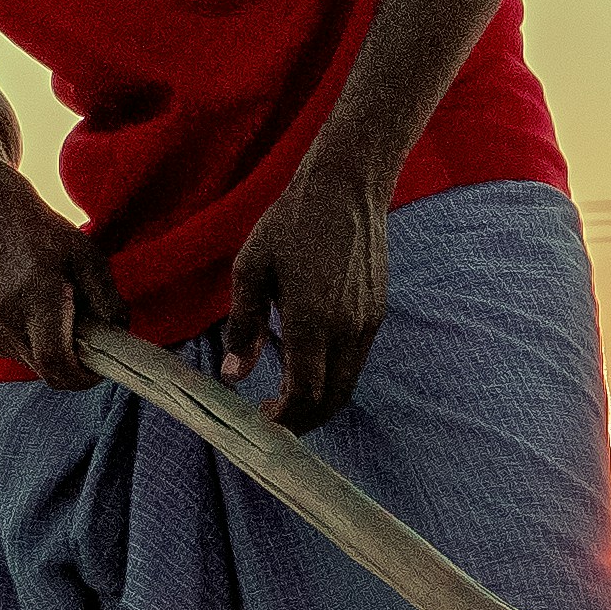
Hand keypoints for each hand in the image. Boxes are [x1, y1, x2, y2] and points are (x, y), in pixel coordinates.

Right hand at [0, 170, 102, 387]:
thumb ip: (107, 299)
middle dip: (70, 360)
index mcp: (35, 300)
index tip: (98, 368)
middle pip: (46, 368)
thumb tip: (119, 333)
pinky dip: (26, 340)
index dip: (83, 377)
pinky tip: (27, 308)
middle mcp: (3, 319)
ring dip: (47, 348)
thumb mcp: (87, 256)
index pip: (57, 365)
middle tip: (83, 332)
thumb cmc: (40, 232)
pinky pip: (10, 351)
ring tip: (52, 310)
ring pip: (29, 362)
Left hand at [226, 166, 387, 428]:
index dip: (284, 417)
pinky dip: (333, 376)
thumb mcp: (250, 269)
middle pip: (331, 399)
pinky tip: (307, 361)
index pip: (305, 392)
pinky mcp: (377, 313)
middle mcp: (347, 328)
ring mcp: (367, 323)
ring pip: (347, 383)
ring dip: (318, 400)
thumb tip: (233, 375)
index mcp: (312, 319)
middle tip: (272, 419)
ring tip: (286, 395)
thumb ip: (242, 326)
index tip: (261, 421)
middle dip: (303, 419)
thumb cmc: (290, 223)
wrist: (346, 189)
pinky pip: (356, 360)